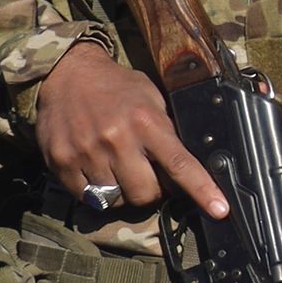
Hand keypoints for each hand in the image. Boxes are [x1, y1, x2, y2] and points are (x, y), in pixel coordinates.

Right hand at [32, 44, 225, 218]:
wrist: (67, 72)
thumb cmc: (117, 87)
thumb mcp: (151, 98)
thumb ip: (167, 130)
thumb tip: (195, 163)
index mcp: (146, 122)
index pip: (180, 164)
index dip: (202, 190)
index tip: (220, 209)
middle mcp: (117, 139)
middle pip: (146, 194)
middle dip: (152, 191)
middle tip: (147, 175)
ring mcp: (87, 152)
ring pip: (116, 199)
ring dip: (122, 192)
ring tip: (118, 169)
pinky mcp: (61, 161)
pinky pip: (86, 197)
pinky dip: (95, 192)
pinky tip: (96, 171)